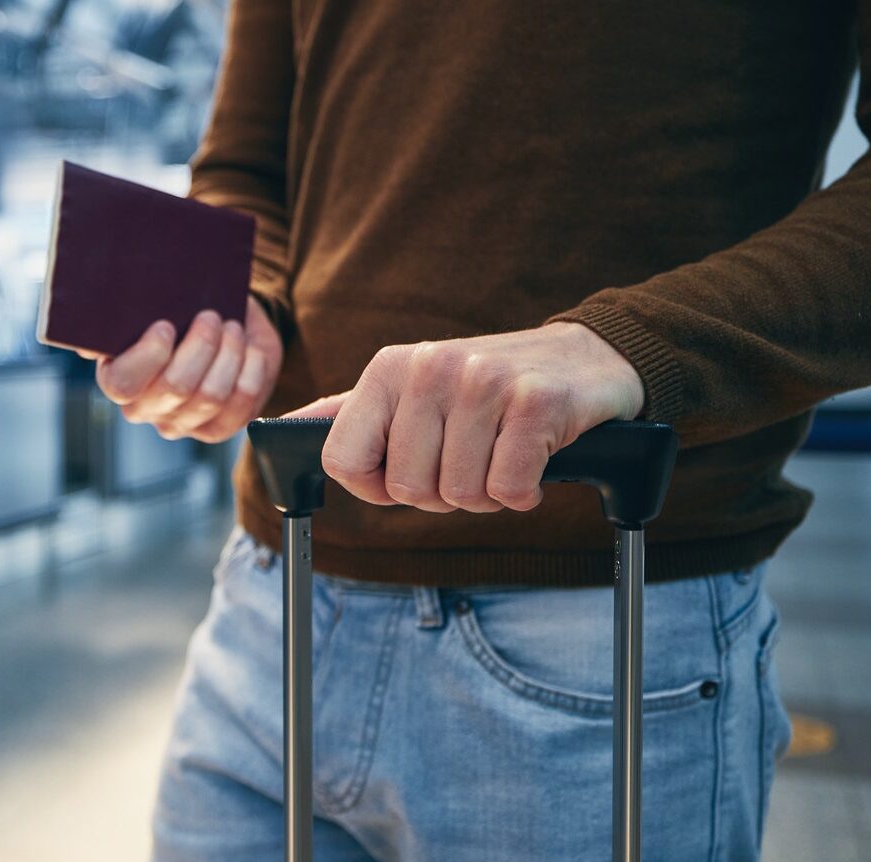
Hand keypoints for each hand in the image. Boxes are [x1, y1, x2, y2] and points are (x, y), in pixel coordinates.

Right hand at [88, 297, 282, 441]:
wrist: (223, 323)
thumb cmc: (180, 312)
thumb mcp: (150, 304)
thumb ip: (118, 312)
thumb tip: (90, 339)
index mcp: (117, 378)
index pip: (123, 384)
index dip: (148, 356)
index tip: (165, 324)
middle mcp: (145, 408)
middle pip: (175, 387)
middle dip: (200, 345)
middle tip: (211, 317)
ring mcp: (182, 423)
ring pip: (211, 395)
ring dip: (228, 354)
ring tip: (231, 328)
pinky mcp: (218, 429)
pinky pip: (241, 404)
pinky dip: (251, 370)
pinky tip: (249, 350)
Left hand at [288, 322, 643, 512]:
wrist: (586, 358)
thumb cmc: (489, 388)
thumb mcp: (412, 390)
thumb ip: (354, 413)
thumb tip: (284, 428)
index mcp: (389, 368)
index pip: (344, 461)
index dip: (376, 487)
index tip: (408, 473)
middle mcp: (430, 367)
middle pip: (407, 490)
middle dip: (443, 493)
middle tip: (473, 458)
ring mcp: (484, 382)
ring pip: (459, 494)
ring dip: (487, 494)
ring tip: (503, 455)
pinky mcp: (536, 402)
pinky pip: (507, 488)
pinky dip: (524, 492)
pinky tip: (535, 460)